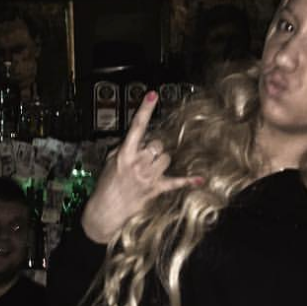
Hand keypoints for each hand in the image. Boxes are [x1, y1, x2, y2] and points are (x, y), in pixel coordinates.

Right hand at [81, 91, 201, 243]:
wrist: (105, 210)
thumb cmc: (107, 185)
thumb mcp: (110, 161)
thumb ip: (124, 147)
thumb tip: (138, 139)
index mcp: (125, 154)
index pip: (136, 127)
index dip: (145, 110)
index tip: (152, 95)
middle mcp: (138, 164)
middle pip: (157, 144)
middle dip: (153, 147)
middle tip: (144, 156)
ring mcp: (148, 177)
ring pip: (166, 158)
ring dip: (160, 161)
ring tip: (149, 169)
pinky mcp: (155, 189)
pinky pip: (176, 182)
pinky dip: (188, 181)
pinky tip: (200, 179)